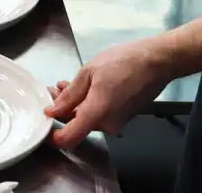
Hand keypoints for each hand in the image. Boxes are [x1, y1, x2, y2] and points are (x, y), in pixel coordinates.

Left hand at [45, 39, 173, 148]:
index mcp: (97, 114)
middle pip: (77, 124)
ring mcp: (117, 122)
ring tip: (65, 84)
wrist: (156, 61)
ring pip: (88, 117)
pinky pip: (100, 114)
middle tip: (51, 90)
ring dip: (74, 103)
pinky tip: (83, 87)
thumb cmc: (123, 63)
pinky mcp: (123, 116)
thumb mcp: (89, 72)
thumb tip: (53, 110)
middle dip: (62, 108)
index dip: (54, 136)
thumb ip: (69, 95)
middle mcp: (108, 125)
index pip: (70, 139)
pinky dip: (89, 103)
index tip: (44, 124)